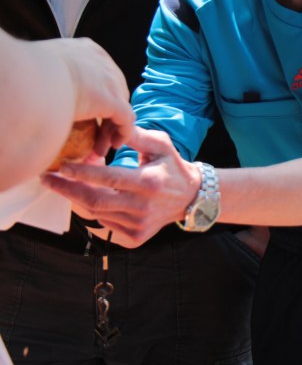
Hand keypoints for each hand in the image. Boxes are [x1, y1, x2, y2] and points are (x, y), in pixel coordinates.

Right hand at [41, 38, 134, 155]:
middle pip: (114, 92)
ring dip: (110, 129)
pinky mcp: (112, 99)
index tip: (89, 115)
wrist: (31, 78)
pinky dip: (122, 132)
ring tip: (98, 148)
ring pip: (120, 107)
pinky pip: (126, 119)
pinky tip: (112, 145)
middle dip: (107, 115)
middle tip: (95, 135)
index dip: (99, 96)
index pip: (102, 75)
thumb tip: (45, 87)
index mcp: (87, 50)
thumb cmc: (30, 74)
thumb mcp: (45, 66)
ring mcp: (110, 80)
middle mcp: (103, 63)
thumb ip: (54, 74)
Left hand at [42, 127, 199, 246]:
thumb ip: (136, 135)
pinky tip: (91, 197)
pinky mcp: (135, 238)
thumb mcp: (161, 144)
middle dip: (67, 190)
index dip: (84, 173)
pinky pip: (103, 225)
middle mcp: (143, 207)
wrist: (191, 198)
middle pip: (95, 201)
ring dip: (77, 198)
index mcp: (149, 182)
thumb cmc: (172, 166)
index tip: (62, 166)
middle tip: (47, 178)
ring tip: (66, 183)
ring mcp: (138, 226)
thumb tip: (112, 127)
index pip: (109, 179)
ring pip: (96, 214)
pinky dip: (93, 210)